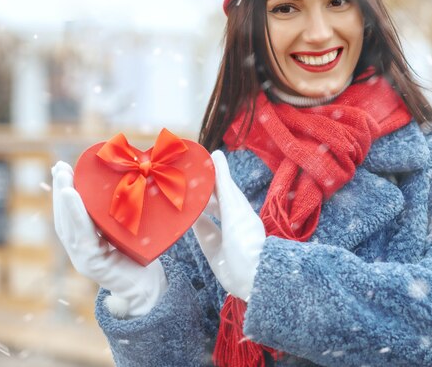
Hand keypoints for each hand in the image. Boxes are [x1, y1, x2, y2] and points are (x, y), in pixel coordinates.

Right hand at [51, 161, 166, 317]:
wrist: (150, 288)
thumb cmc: (143, 257)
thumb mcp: (129, 231)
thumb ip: (119, 216)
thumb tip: (128, 181)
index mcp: (86, 243)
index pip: (70, 216)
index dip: (64, 194)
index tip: (62, 169)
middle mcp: (80, 251)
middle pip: (64, 218)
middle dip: (60, 191)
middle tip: (59, 167)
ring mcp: (82, 259)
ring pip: (68, 226)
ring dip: (64, 200)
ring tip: (63, 178)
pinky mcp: (91, 264)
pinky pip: (81, 236)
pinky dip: (76, 215)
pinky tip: (73, 196)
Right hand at [193, 150, 265, 301]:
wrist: (252, 277)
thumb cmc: (245, 238)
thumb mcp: (232, 207)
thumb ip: (223, 183)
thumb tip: (217, 154)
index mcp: (240, 208)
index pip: (223, 187)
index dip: (210, 176)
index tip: (194, 165)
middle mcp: (232, 222)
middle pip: (215, 203)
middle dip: (200, 192)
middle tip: (180, 180)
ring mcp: (224, 238)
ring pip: (207, 219)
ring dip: (195, 209)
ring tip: (179, 197)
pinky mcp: (217, 254)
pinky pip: (204, 237)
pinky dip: (195, 228)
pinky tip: (184, 220)